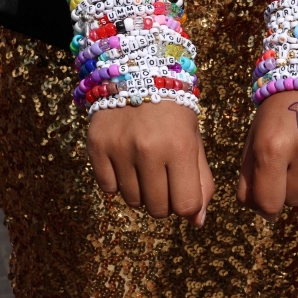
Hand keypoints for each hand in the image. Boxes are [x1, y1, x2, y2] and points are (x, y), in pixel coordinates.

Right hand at [87, 101, 214, 225]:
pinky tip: (126, 162)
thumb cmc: (174, 114)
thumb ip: (201, 182)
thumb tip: (196, 222)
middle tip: (165, 180)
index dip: (186, 206)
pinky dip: (118, 182)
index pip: (186, 205)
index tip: (183, 192)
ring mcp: (120, 149)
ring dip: (142, 193)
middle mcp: (149, 149)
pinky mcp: (97, 147)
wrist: (137, 75)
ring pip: (132, 202)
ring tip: (146, 169)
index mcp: (181, 147)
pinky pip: (108, 188)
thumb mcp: (195, 142)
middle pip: (158, 209)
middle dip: (165, 203)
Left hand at [237, 92, 297, 214]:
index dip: (267, 207)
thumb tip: (261, 212)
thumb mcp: (253, 141)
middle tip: (288, 165)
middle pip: (296, 199)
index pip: (270, 203)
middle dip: (289, 188)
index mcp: (272, 147)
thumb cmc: (276, 115)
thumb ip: (249, 179)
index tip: (268, 200)